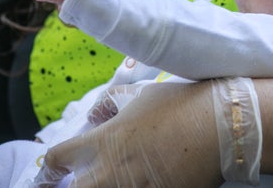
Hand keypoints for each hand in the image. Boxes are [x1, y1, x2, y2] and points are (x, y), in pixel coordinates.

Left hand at [32, 81, 222, 187]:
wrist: (220, 126)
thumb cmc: (180, 105)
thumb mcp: (141, 94)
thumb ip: (114, 103)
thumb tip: (101, 110)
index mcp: (102, 141)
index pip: (56, 159)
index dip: (53, 164)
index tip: (57, 167)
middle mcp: (109, 172)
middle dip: (70, 186)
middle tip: (76, 182)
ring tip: (115, 181)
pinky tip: (142, 185)